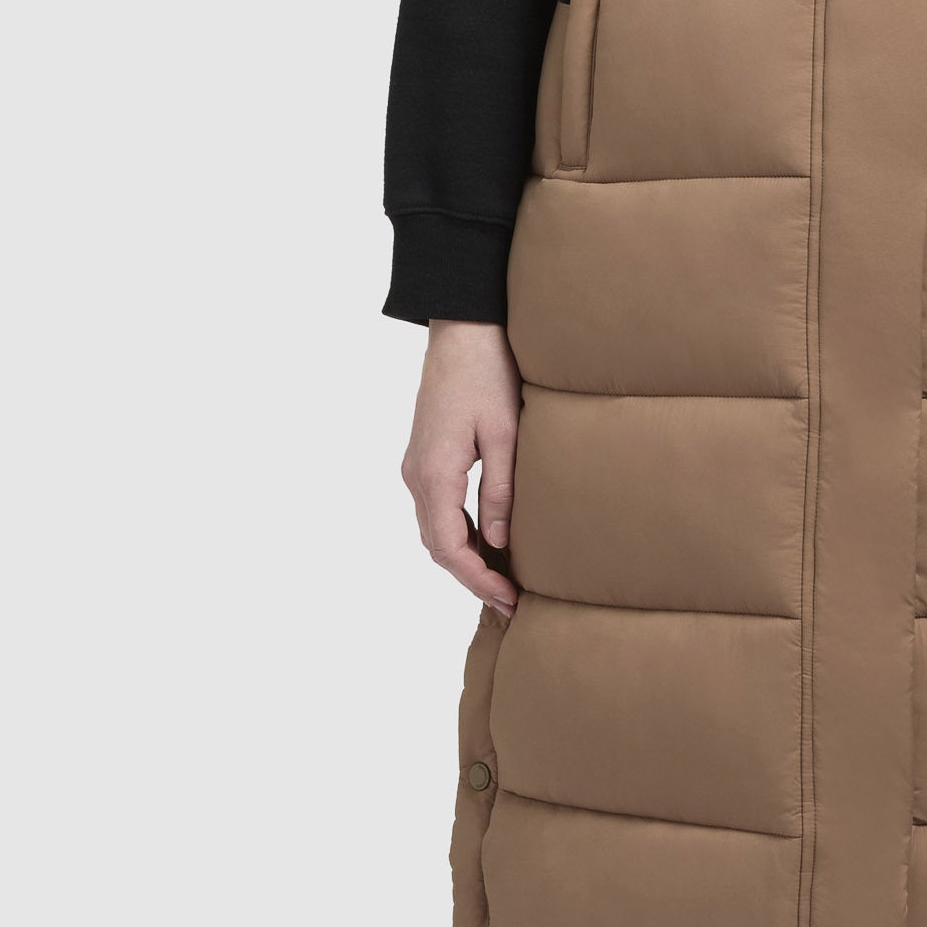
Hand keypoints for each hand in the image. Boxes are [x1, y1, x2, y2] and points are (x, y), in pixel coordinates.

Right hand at [401, 319, 521, 615]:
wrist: (463, 327)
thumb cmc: (487, 372)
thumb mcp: (505, 433)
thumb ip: (500, 491)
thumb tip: (501, 543)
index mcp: (434, 473)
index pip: (450, 549)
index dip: (478, 580)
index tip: (509, 599)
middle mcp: (416, 475)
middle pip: (437, 545)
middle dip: (472, 576)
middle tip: (511, 599)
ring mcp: (416, 465)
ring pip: (435, 529)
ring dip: (465, 556)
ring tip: (503, 577)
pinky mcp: (425, 455)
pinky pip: (437, 507)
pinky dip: (459, 532)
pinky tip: (488, 539)